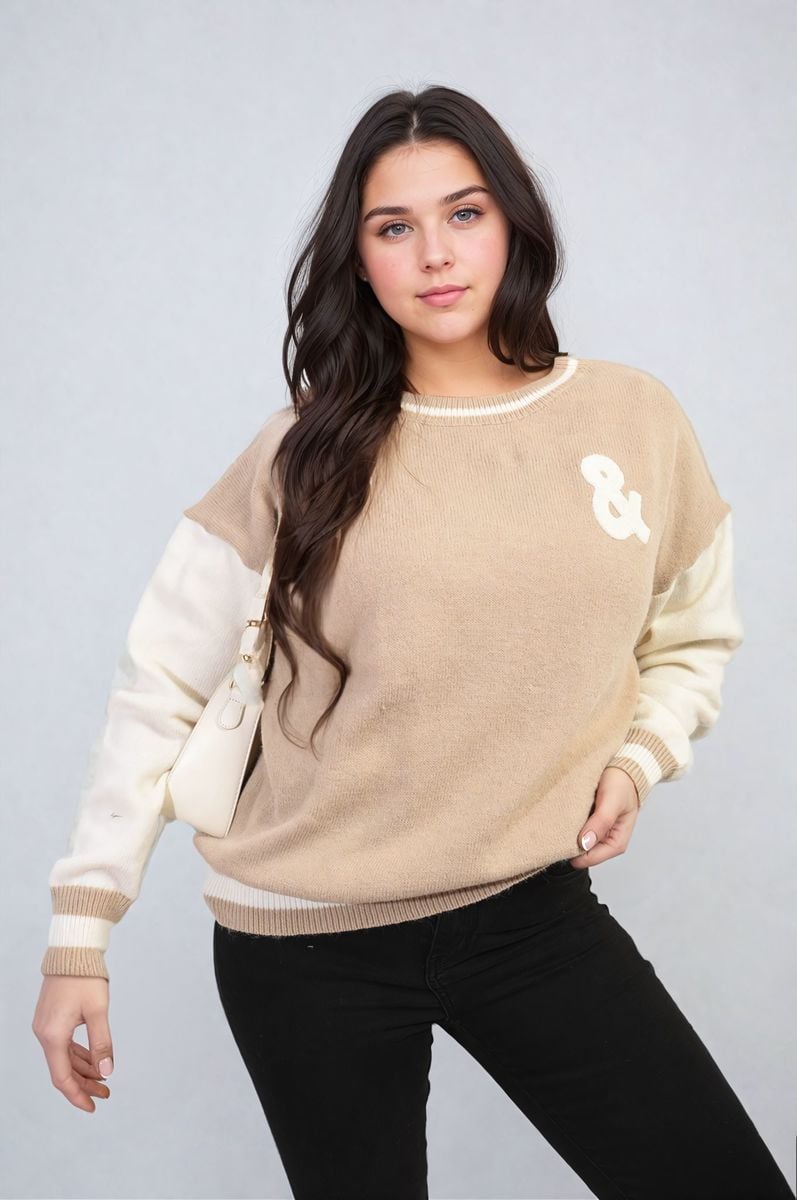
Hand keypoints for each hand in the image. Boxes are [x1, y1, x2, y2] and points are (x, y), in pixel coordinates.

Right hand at [32, 976, 113, 1111]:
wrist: (72, 950)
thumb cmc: (84, 976)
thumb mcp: (98, 1011)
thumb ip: (101, 1043)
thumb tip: (106, 1070)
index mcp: (53, 1035)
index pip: (62, 1077)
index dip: (77, 1095)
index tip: (93, 1105)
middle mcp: (44, 1034)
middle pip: (63, 1070)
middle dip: (84, 1083)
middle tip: (106, 1091)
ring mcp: (46, 1026)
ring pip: (63, 1058)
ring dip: (82, 1069)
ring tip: (103, 1077)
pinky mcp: (50, 1019)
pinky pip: (63, 1045)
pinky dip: (77, 1055)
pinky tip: (92, 1059)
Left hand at [570, 765, 639, 869]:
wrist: (621, 768)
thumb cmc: (622, 784)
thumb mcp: (612, 801)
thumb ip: (601, 822)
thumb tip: (585, 843)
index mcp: (615, 843)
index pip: (588, 859)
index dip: (574, 851)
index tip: (561, 837)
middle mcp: (604, 842)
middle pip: (579, 853)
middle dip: (568, 842)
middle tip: (559, 823)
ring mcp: (594, 833)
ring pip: (574, 842)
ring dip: (566, 832)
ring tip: (562, 816)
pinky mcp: (586, 824)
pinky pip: (572, 830)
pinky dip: (566, 823)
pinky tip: (564, 812)